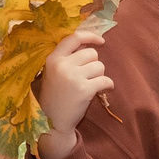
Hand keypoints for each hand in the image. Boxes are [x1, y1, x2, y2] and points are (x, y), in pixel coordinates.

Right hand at [33, 28, 112, 158]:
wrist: (51, 121)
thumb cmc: (55, 96)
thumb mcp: (54, 73)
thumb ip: (68, 59)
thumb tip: (91, 44)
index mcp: (53, 59)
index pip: (73, 37)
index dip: (90, 36)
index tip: (101, 41)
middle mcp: (62, 65)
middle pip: (92, 53)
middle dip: (94, 65)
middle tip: (87, 77)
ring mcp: (73, 77)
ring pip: (100, 66)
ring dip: (100, 76)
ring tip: (90, 86)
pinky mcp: (84, 89)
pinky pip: (106, 80)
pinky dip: (108, 86)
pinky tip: (101, 92)